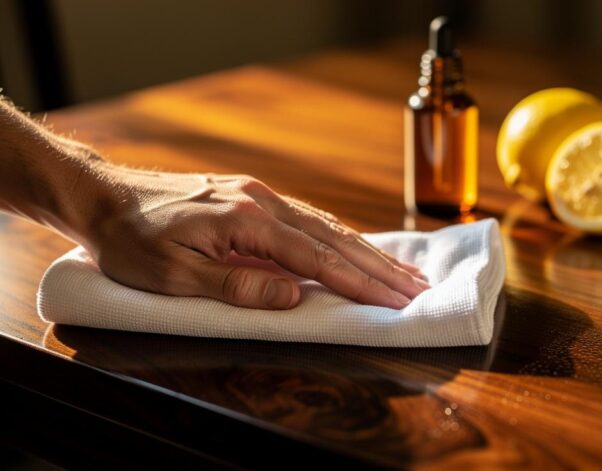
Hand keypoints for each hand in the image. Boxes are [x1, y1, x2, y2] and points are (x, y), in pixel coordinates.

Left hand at [84, 167, 428, 309]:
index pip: (316, 258)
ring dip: (365, 252)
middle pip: (333, 238)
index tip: (395, 302)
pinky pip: (307, 219)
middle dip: (378, 267)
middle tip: (417, 289)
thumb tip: (292, 296)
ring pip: (325, 226)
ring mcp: (258, 195)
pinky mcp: (251, 198)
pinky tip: (354, 248)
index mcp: (247, 219)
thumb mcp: (173, 274)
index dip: (358, 283)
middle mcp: (262, 201)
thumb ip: (236, 286)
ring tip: (400, 272)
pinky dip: (339, 238)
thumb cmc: (131, 239)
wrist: (103, 195)